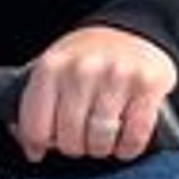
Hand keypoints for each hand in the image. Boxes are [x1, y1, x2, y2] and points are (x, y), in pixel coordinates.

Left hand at [16, 24, 178, 162]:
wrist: (134, 29)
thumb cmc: (90, 57)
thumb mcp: (54, 68)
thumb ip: (37, 104)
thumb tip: (32, 147)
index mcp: (51, 67)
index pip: (36, 129)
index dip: (40, 145)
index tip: (47, 145)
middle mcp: (82, 70)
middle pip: (69, 140)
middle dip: (75, 147)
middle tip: (81, 137)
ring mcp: (116, 77)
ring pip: (100, 142)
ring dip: (101, 148)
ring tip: (103, 136)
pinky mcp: (147, 86)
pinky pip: (133, 138)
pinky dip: (127, 147)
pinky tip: (124, 138)